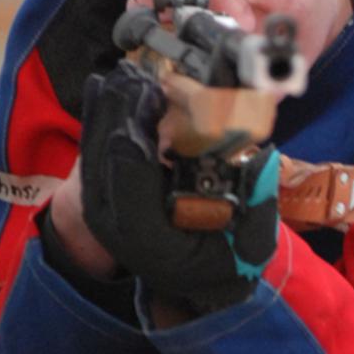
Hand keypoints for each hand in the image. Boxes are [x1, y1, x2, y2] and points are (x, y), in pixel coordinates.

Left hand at [80, 60, 279, 313]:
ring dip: (108, 110)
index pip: (134, 191)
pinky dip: (97, 117)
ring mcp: (102, 211)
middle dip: (121, 115)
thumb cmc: (229, 260)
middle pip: (105, 163)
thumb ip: (258, 202)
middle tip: (138, 76)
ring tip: (125, 74)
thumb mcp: (252, 240)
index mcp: (154, 242)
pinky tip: (102, 87)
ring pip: (93, 153)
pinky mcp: (99, 193)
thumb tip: (262, 157)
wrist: (198, 280)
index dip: (139, 144)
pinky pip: (91, 150)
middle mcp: (118, 228)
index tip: (152, 102)